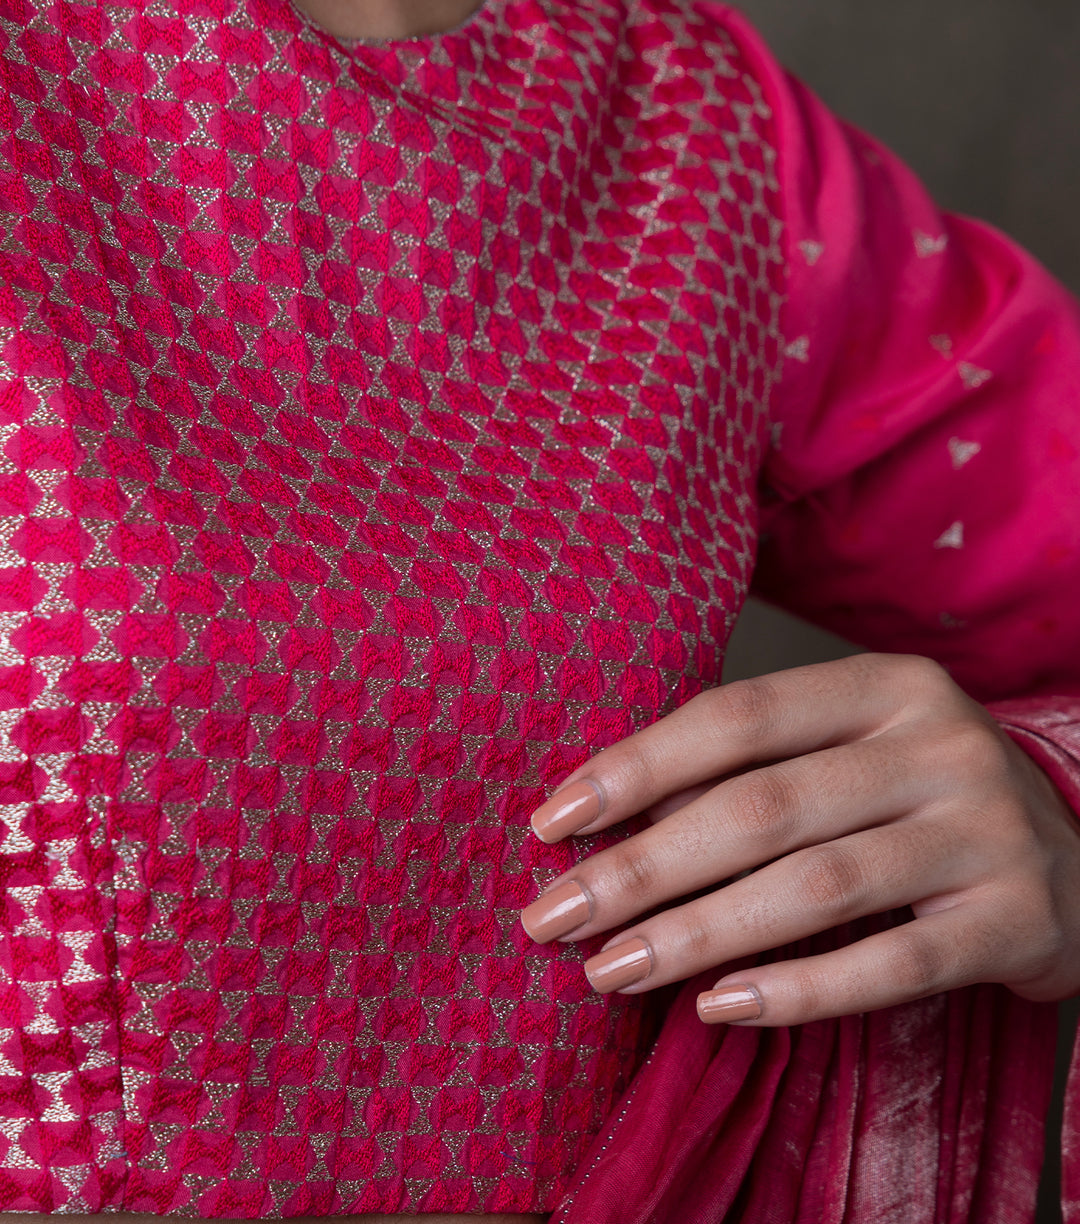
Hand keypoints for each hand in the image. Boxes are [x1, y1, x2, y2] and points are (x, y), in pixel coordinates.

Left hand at [518, 654, 1079, 1025]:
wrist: (1077, 863)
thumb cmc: (918, 801)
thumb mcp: (849, 753)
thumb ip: (750, 772)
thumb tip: (606, 823)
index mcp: (885, 685)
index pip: (737, 715)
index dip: (636, 768)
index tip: (552, 822)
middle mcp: (940, 744)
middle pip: (763, 806)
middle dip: (642, 867)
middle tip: (553, 916)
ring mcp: (987, 831)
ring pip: (816, 887)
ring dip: (696, 934)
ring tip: (608, 972)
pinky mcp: (1019, 921)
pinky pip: (891, 965)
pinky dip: (796, 991)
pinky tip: (717, 1007)